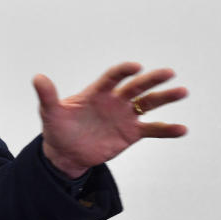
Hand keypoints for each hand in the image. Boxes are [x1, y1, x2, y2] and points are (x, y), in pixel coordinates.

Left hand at [34, 62, 187, 178]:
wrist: (66, 152)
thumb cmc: (58, 128)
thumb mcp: (50, 113)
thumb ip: (47, 96)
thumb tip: (37, 77)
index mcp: (96, 92)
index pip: (112, 78)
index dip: (123, 71)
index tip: (136, 67)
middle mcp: (114, 101)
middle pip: (136, 87)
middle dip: (152, 80)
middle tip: (169, 73)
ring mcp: (124, 116)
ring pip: (148, 105)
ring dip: (165, 98)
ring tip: (182, 92)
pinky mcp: (131, 133)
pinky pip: (152, 129)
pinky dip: (167, 129)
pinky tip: (182, 129)